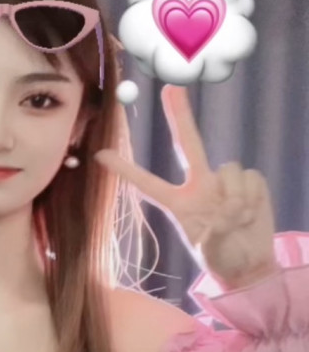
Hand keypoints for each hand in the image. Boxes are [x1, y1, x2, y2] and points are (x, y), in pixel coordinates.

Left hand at [93, 85, 278, 287]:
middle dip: (179, 115)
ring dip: (237, 198)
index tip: (100, 155)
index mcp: (178, 202)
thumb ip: (214, 233)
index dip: (124, 170)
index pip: (147, 183)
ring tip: (238, 220)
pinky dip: (252, 198)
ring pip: (229, 169)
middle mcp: (199, 185)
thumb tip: (227, 211)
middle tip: (169, 88)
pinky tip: (251, 213)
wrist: (251, 263)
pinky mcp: (249, 181)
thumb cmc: (222, 259)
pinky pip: (250, 178)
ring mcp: (224, 181)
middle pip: (187, 144)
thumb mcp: (209, 251)